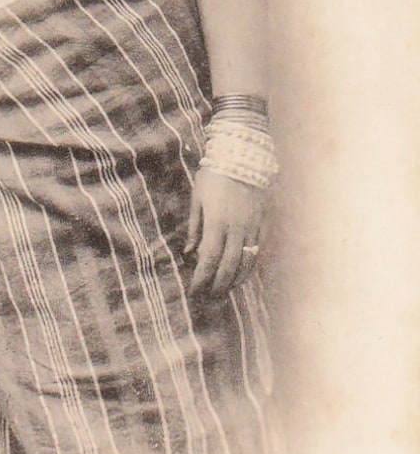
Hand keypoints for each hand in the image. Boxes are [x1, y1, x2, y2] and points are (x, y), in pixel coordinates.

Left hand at [185, 166, 265, 297]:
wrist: (243, 155)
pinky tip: (241, 275)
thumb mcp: (197, 198)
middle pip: (228, 266)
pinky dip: (249, 267)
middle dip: (218, 286)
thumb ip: (194, 227)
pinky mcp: (264, 223)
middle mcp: (237, 227)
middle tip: (208, 298)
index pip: (209, 259)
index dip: (201, 279)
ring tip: (224, 292)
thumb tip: (189, 253)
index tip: (193, 292)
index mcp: (217, 221)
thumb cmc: (214, 175)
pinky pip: (258, 252)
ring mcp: (254, 226)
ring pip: (246, 262)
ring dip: (235, 281)